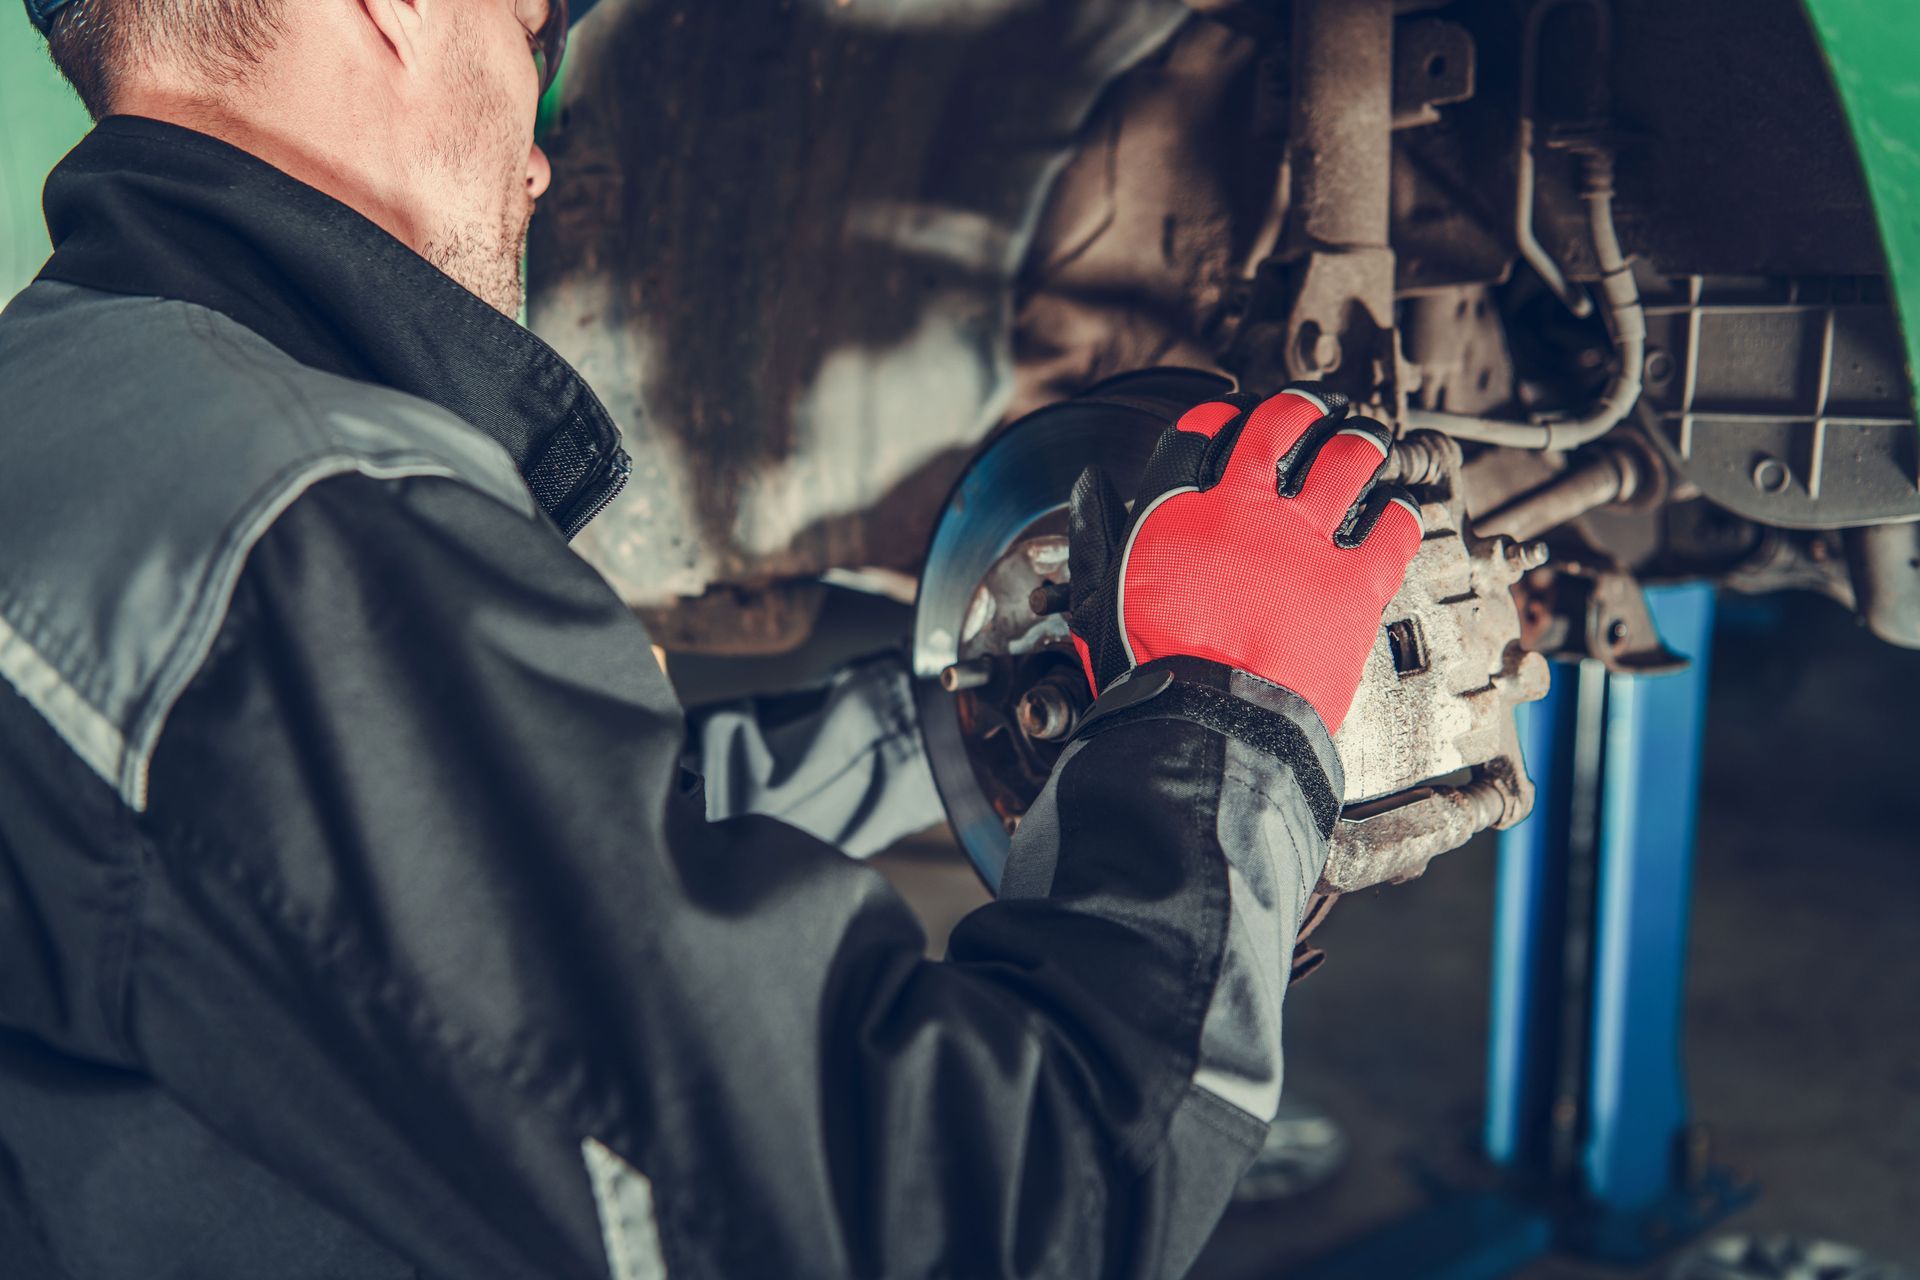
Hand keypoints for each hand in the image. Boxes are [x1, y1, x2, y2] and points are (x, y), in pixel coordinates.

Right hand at [1066, 385, 1421, 734]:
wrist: (1204, 728)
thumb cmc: (1151, 675)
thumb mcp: (1101, 599)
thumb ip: (1096, 536)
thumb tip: (1088, 490)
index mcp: (1181, 512)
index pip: (1202, 432)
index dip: (1219, 418)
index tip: (1231, 422)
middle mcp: (1247, 512)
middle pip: (1281, 425)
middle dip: (1300, 408)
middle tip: (1311, 409)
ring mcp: (1304, 543)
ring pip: (1347, 459)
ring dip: (1358, 443)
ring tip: (1365, 442)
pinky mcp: (1353, 584)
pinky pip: (1392, 528)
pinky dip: (1400, 511)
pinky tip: (1399, 506)